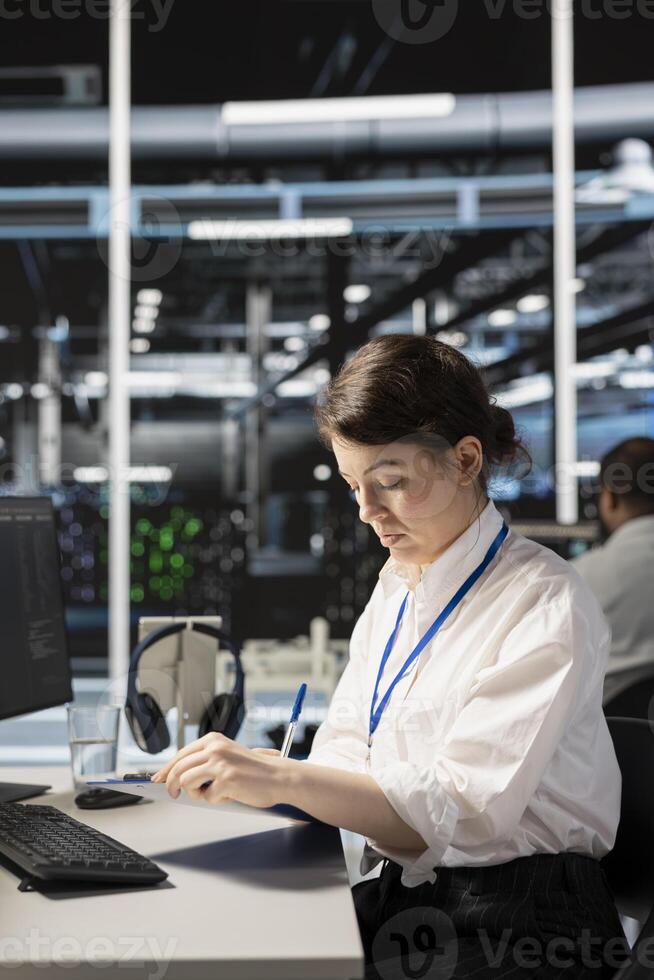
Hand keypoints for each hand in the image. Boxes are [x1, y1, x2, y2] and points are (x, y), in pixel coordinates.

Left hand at [150, 733, 289, 807]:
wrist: (279, 776)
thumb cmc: (253, 770)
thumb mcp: (227, 756)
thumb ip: (205, 760)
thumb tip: (177, 775)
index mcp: (213, 740)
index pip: (180, 755)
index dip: (166, 769)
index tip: (157, 780)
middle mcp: (214, 748)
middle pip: (179, 769)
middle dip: (172, 785)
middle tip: (174, 795)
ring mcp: (219, 763)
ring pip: (187, 782)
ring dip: (196, 793)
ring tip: (212, 793)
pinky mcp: (226, 779)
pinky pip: (207, 797)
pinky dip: (217, 800)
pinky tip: (231, 794)